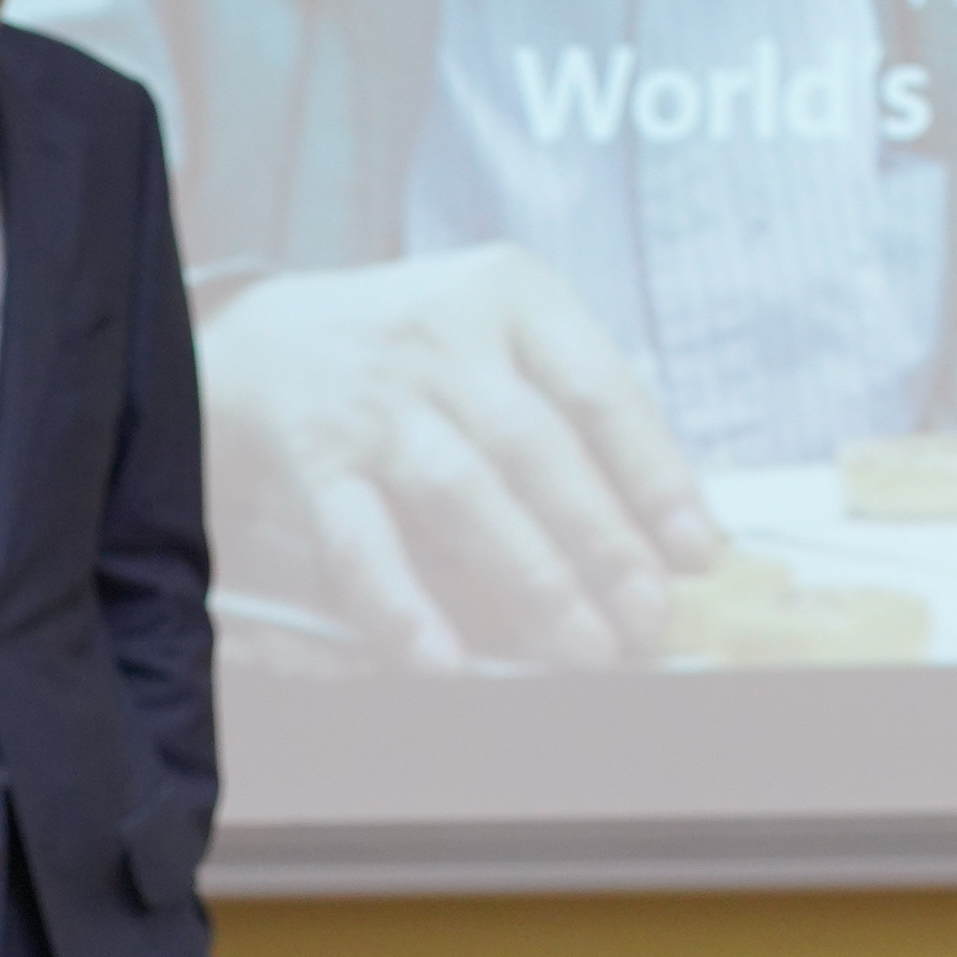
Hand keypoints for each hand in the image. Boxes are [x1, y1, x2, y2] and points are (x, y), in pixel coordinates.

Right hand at [197, 246, 719, 671]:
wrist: (260, 338)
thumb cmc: (416, 356)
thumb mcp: (500, 339)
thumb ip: (574, 416)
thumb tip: (662, 538)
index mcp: (510, 296)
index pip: (599, 389)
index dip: (654, 475)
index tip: (696, 552)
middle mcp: (442, 338)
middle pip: (536, 447)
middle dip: (602, 541)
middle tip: (647, 617)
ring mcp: (374, 399)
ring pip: (462, 492)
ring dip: (531, 577)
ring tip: (583, 648)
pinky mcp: (313, 460)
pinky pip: (362, 541)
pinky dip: (403, 604)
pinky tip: (444, 660)